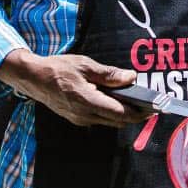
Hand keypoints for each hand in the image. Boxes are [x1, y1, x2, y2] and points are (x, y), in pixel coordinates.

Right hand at [0, 50, 145, 127]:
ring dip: (125, 115)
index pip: (120, 113)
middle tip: (151, 106)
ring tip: (139, 103)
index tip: (154, 108)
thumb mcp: (85, 65)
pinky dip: (113, 113)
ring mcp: (80, 119)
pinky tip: (119, 102)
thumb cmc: (58, 69)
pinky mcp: (77, 118)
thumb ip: (109, 74)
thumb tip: (131, 77)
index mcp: (87, 101)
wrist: (33, 78)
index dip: (139, 113)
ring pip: (110, 121)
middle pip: (118, 121)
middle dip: (136, 116)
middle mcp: (84, 115)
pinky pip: (100, 119)